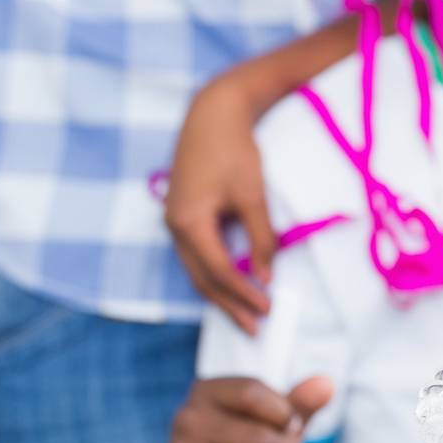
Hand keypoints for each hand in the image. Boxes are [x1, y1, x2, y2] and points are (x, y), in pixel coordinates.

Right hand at [166, 78, 276, 333]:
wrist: (212, 113)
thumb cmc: (234, 150)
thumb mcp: (252, 194)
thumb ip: (260, 238)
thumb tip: (266, 277)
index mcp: (188, 222)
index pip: (217, 271)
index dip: (243, 293)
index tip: (269, 309)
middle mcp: (174, 227)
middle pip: (201, 279)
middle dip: (229, 305)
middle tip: (255, 329)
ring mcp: (174, 221)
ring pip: (196, 269)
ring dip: (221, 292)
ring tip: (246, 314)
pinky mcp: (182, 214)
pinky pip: (197, 254)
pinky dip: (214, 272)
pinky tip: (232, 282)